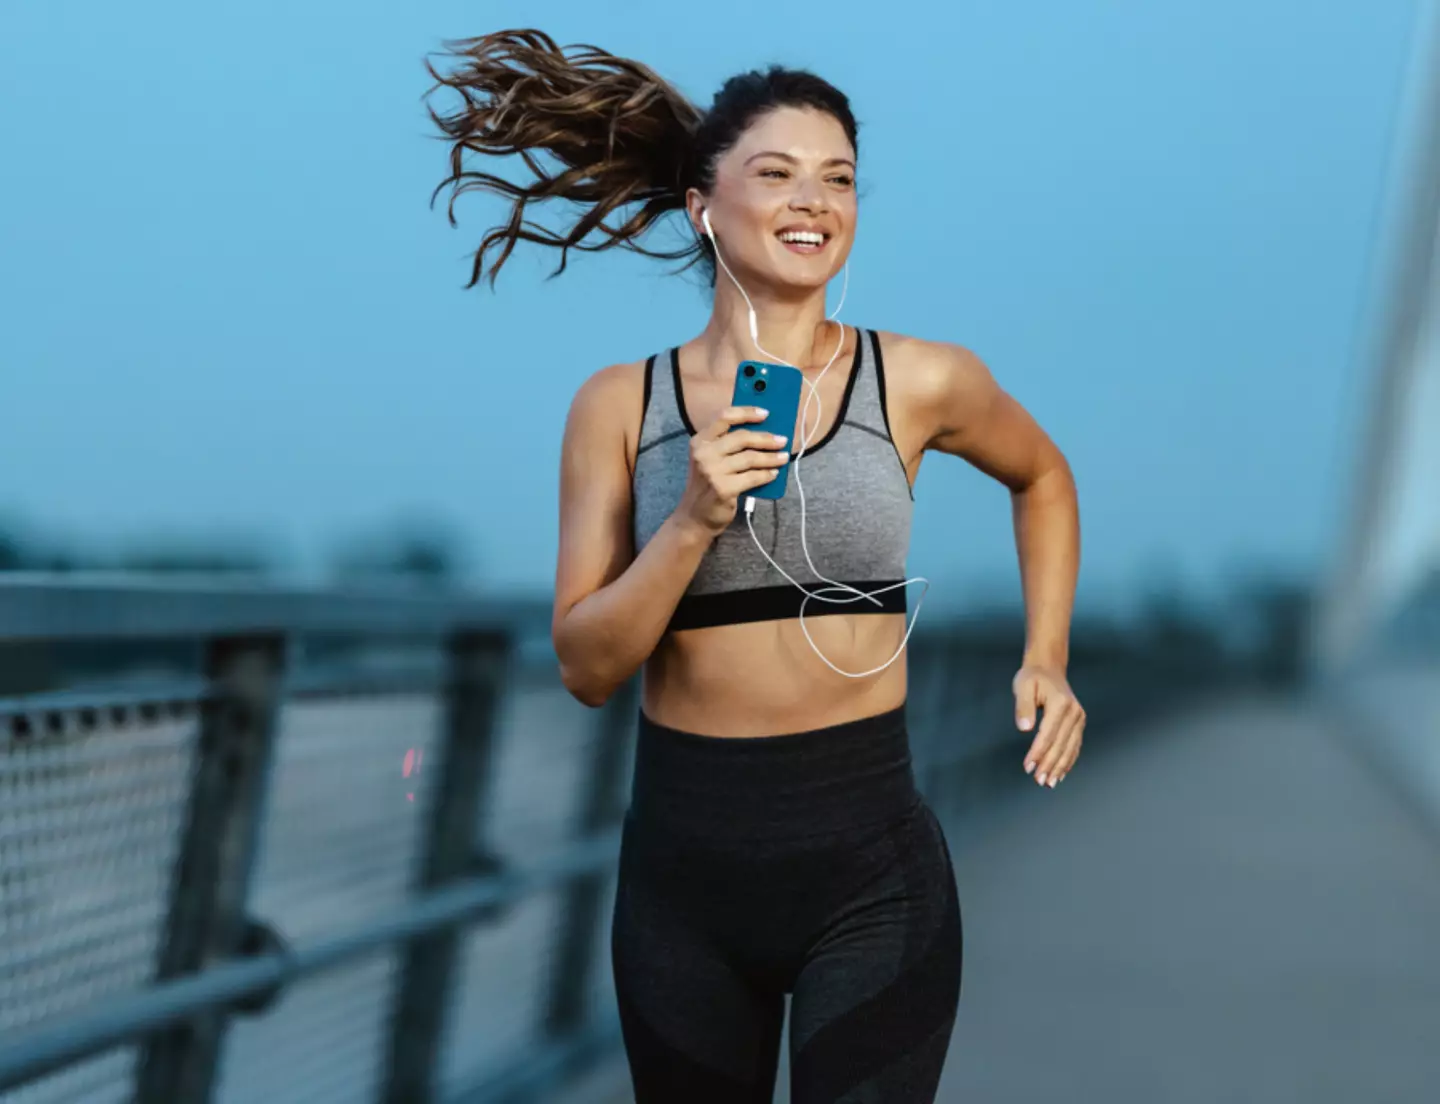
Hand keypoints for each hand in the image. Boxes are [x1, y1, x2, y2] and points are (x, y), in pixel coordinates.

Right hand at [675, 405, 789, 534]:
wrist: (694, 517)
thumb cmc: (707, 485)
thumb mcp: (709, 460)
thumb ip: (728, 445)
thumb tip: (762, 432)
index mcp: (700, 441)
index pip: (725, 417)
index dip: (747, 413)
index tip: (766, 413)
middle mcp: (704, 454)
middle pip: (742, 437)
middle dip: (766, 438)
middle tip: (782, 440)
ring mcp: (713, 471)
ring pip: (751, 458)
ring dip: (771, 457)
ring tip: (783, 457)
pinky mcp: (723, 488)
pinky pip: (753, 477)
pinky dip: (766, 474)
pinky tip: (774, 473)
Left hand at [1013, 664, 1083, 787]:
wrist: (1048, 669)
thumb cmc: (1032, 678)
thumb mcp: (1022, 686)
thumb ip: (1023, 707)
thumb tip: (1024, 728)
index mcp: (1061, 703)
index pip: (1048, 734)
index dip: (1038, 753)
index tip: (1027, 767)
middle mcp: (1074, 712)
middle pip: (1060, 744)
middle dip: (1049, 764)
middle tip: (1039, 781)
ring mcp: (1079, 719)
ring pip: (1070, 748)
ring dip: (1059, 767)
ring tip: (1049, 783)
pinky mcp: (1079, 724)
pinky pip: (1074, 746)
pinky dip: (1068, 761)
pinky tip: (1060, 774)